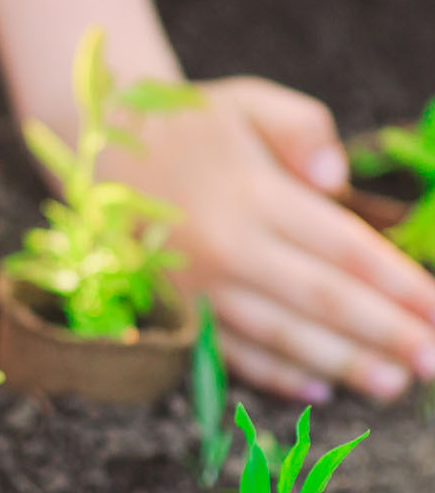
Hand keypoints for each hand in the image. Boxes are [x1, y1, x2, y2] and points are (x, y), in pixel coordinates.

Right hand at [101, 77, 434, 401]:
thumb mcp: (247, 101)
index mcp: (251, 196)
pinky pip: (229, 353)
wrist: (93, 154)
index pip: (342, 248)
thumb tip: (336, 178)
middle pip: (320, 300)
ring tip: (394, 384)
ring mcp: (197, 289)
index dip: (399, 282)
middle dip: (385, 333)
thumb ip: (302, 128)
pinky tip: (319, 390)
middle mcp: (225, 250)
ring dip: (340, 364)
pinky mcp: (175, 313)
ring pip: (279, 335)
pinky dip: (274, 375)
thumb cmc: (186, 126)